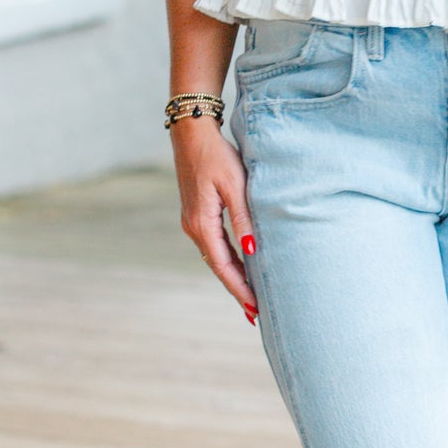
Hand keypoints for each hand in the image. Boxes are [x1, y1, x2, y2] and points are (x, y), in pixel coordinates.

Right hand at [171, 117, 258, 319]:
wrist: (192, 133)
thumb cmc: (217, 156)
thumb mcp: (235, 185)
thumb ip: (243, 219)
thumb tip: (251, 253)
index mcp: (201, 223)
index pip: (222, 266)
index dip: (239, 288)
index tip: (254, 308)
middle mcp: (193, 227)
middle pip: (217, 267)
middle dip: (236, 290)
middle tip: (255, 313)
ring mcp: (193, 221)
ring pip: (215, 257)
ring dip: (232, 276)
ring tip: (250, 296)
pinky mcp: (197, 213)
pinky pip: (213, 245)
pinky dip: (227, 260)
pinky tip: (240, 266)